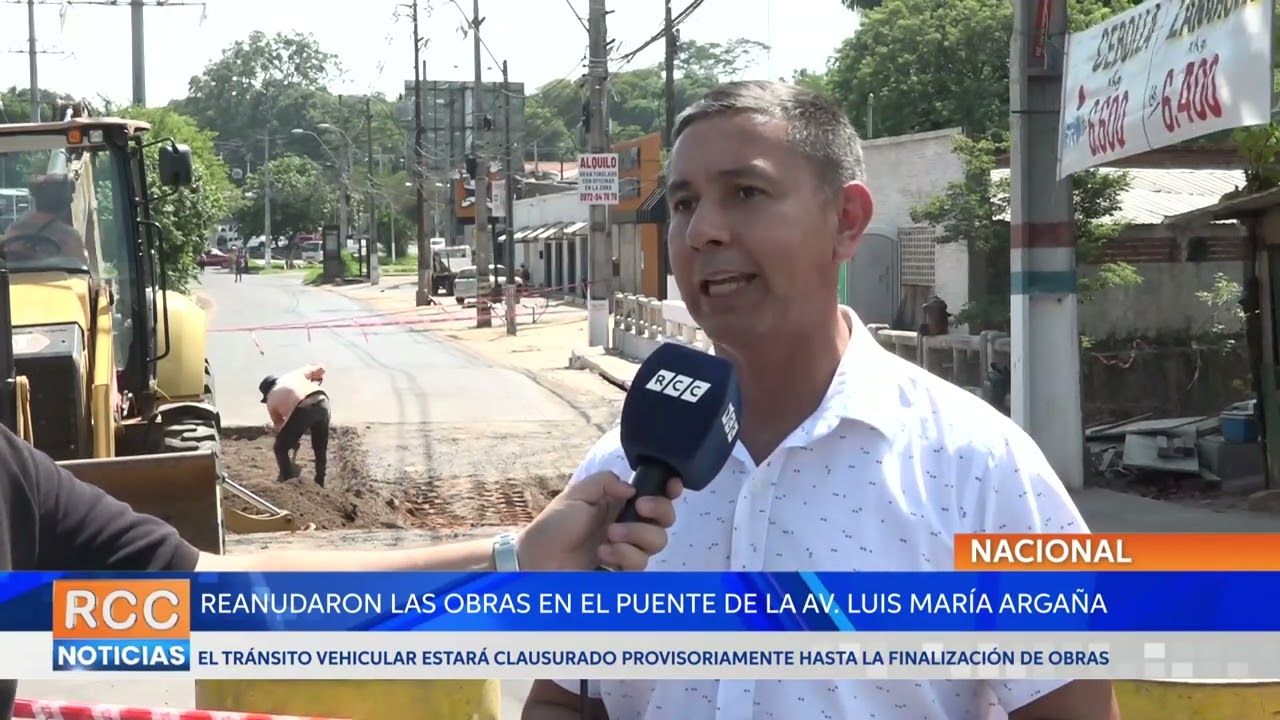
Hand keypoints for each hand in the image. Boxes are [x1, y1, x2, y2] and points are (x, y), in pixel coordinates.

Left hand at [516, 472, 682, 571]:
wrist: (537, 560)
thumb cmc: (554, 525)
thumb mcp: (577, 494)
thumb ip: (606, 482)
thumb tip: (633, 489)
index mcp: (620, 504)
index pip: (655, 495)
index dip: (669, 490)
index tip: (672, 487)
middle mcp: (629, 526)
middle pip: (666, 519)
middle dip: (658, 511)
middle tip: (639, 508)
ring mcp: (627, 550)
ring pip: (657, 542)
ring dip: (636, 536)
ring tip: (608, 537)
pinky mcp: (623, 572)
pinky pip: (640, 564)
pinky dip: (624, 556)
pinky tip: (603, 554)